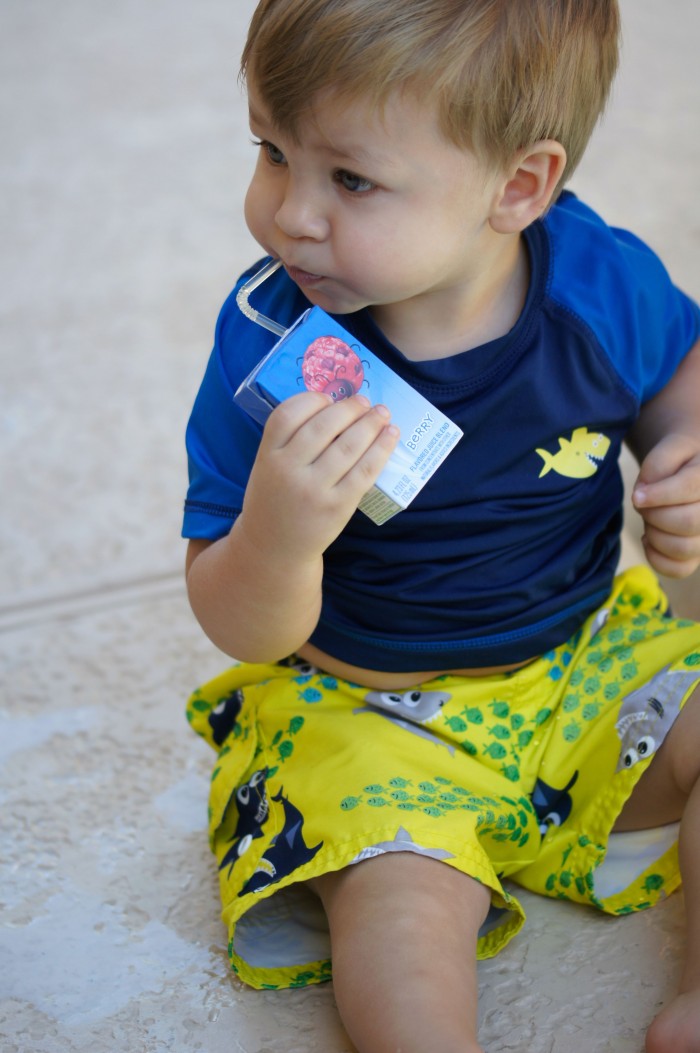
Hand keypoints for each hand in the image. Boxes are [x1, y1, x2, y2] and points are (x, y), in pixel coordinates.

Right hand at [238, 391, 399, 562]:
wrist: (274, 547)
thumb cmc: (275, 499)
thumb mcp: (267, 467)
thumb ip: (290, 441)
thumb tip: (337, 408)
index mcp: (267, 456)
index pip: (287, 415)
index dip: (311, 399)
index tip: (328, 398)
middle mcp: (288, 470)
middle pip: (323, 426)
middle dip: (349, 408)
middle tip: (365, 401)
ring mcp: (314, 489)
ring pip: (348, 446)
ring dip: (370, 423)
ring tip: (382, 413)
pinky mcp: (338, 506)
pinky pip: (365, 471)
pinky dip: (381, 449)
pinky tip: (390, 435)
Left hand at [632, 433, 699, 577]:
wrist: (691, 469)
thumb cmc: (679, 460)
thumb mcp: (670, 448)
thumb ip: (657, 464)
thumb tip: (644, 493)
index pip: (690, 487)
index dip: (660, 494)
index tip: (637, 496)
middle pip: (688, 521)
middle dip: (655, 514)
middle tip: (644, 504)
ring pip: (684, 548)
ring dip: (655, 535)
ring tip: (649, 519)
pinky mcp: (698, 555)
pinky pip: (679, 569)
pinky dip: (656, 558)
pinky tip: (649, 539)